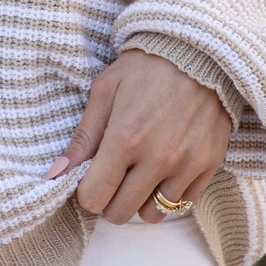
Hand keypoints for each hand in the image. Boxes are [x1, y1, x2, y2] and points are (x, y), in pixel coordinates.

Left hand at [48, 49, 231, 226]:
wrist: (202, 51)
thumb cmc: (147, 67)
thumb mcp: (106, 90)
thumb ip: (83, 136)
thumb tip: (56, 173)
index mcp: (125, 138)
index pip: (94, 197)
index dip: (87, 192)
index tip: (91, 178)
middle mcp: (158, 158)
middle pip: (120, 212)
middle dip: (110, 199)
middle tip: (114, 177)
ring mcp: (187, 164)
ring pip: (153, 214)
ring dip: (141, 201)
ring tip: (140, 175)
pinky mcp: (209, 165)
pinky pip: (183, 203)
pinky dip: (169, 195)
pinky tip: (163, 172)